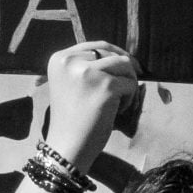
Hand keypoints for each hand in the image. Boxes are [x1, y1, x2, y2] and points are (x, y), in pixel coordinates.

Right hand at [39, 40, 137, 167]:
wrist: (67, 146)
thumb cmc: (72, 119)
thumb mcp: (72, 84)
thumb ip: (88, 66)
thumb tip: (123, 56)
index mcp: (60, 58)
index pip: (97, 46)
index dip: (115, 54)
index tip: (126, 68)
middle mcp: (71, 61)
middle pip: (113, 53)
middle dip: (125, 70)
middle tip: (127, 88)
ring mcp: (88, 72)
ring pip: (125, 65)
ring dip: (128, 83)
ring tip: (119, 102)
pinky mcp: (106, 86)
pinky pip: (131, 84)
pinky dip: (129, 99)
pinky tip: (116, 112)